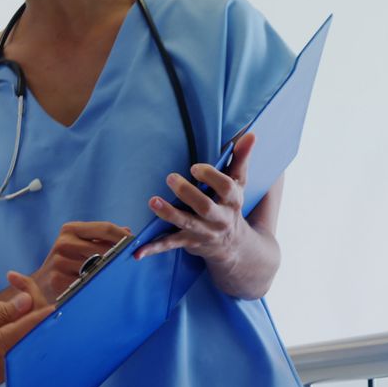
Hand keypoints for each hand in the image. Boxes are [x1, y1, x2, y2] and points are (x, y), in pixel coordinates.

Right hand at [0, 272, 54, 386]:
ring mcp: (21, 354)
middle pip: (36, 313)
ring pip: (24, 321)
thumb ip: (1, 313)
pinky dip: (4, 323)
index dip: (30, 289)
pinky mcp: (17, 357)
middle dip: (18, 296)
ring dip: (2, 311)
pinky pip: (19, 333)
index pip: (37, 312)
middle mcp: (21, 348)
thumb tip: (26, 299)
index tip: (14, 277)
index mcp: (10, 340)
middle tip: (4, 282)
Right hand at [32, 222, 130, 302]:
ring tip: (118, 277)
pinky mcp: (58, 280)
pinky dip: (97, 285)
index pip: (105, 228)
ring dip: (111, 273)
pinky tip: (101, 288)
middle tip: (133, 263)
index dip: (124, 236)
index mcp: (70, 229)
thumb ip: (102, 237)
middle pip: (104, 248)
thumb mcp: (80, 244)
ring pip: (98, 267)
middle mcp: (63, 242)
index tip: (137, 244)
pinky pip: (87, 283)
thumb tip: (128, 231)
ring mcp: (60, 262)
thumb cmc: (67, 263)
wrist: (41, 285)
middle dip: (120, 257)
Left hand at [134, 132, 256, 263]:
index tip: (195, 167)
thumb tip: (250, 133)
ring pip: (186, 223)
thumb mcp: (239, 183)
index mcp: (232, 200)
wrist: (234, 246)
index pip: (226, 188)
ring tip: (153, 201)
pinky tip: (137, 252)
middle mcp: (219, 218)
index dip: (211, 176)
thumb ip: (241, 158)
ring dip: (169, 213)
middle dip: (188, 193)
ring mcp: (203, 232)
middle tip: (171, 177)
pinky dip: (153, 249)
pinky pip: (169, 245)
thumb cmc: (231, 205)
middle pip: (205, 207)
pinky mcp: (188, 242)